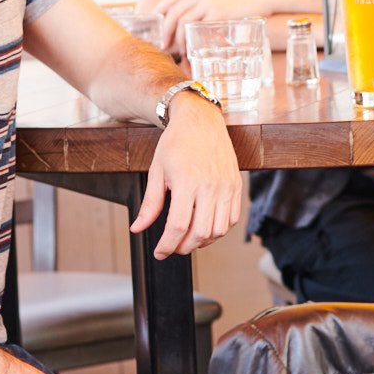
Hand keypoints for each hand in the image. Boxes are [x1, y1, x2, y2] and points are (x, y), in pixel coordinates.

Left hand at [132, 90, 241, 256]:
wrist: (201, 121)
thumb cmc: (177, 143)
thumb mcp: (157, 171)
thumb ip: (150, 204)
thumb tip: (138, 228)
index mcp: (187, 182)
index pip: (178, 226)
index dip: (167, 245)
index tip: (159, 252)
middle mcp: (210, 186)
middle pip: (200, 233)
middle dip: (183, 247)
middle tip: (172, 247)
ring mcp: (226, 187)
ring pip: (218, 230)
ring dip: (202, 242)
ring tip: (188, 239)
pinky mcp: (236, 186)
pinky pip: (231, 220)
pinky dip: (219, 231)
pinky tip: (205, 228)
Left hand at [153, 0, 255, 51]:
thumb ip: (207, 3)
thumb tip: (195, 21)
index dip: (160, 11)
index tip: (156, 25)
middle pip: (173, 12)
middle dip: (165, 31)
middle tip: (164, 45)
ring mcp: (209, 2)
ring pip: (181, 20)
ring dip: (177, 39)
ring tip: (179, 52)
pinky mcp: (218, 13)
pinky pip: (197, 28)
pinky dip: (190, 40)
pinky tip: (191, 49)